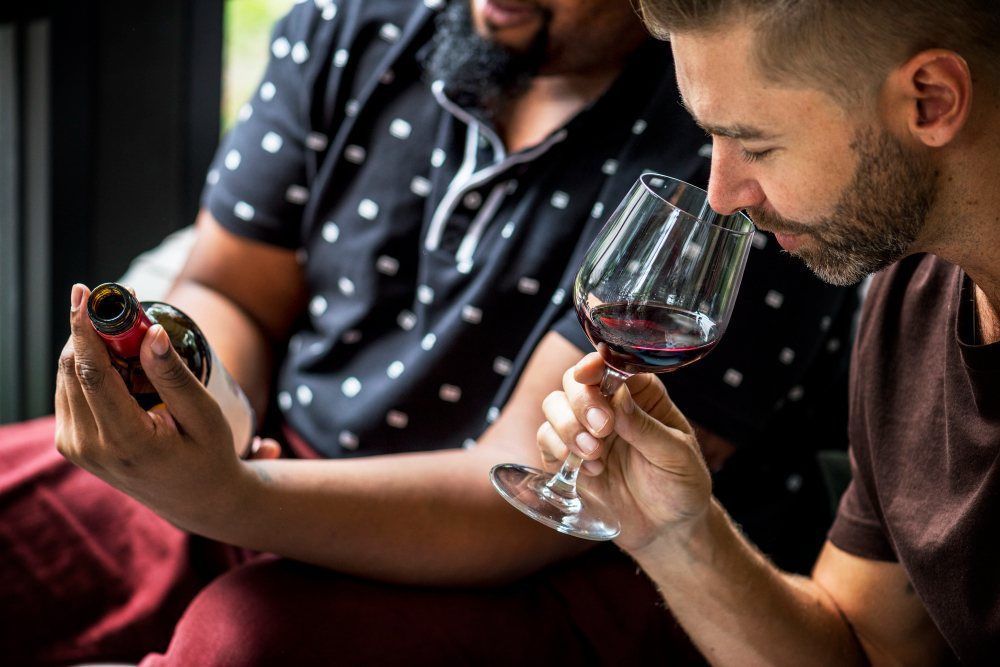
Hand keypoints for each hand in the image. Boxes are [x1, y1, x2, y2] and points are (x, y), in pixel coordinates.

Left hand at [54, 283, 257, 530]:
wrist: (197, 501)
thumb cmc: (209, 456)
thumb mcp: (204, 417)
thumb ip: (174, 376)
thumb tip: (150, 333)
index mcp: (125, 441)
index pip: (92, 374)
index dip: (86, 329)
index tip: (86, 294)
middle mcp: (91, 447)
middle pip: (74, 369)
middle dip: (89, 328)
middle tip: (116, 300)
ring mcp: (76, 448)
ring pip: (67, 376)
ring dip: (89, 344)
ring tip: (123, 326)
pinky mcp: (72, 444)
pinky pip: (69, 390)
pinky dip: (87, 365)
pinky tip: (114, 355)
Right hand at [537, 353, 712, 552]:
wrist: (667, 530)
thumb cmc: (681, 485)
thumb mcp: (676, 456)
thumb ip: (647, 428)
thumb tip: (618, 399)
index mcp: (641, 395)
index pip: (611, 366)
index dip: (595, 365)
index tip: (588, 375)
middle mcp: (608, 406)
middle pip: (574, 381)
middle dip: (581, 401)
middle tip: (601, 428)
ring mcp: (585, 431)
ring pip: (553, 405)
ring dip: (567, 426)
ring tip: (594, 454)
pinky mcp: (567, 457)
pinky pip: (545, 439)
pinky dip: (559, 449)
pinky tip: (590, 470)